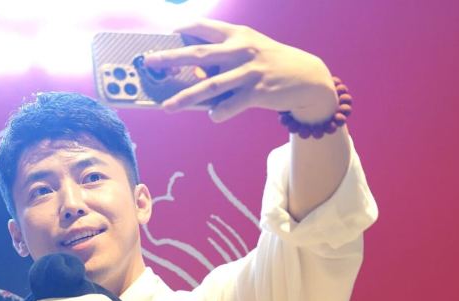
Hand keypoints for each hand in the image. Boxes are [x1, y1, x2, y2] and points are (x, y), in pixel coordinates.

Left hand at [146, 19, 337, 122]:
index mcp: (238, 34)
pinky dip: (218, 113)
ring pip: (210, 85)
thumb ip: (222, 54)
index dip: (185, 29)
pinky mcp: (258, 92)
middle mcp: (242, 49)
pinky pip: (230, 106)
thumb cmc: (270, 63)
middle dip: (171, 58)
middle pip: (199, 54)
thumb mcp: (249, 49)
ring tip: (167, 106)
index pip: (205, 27)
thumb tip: (192, 68)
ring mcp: (250, 71)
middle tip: (150, 62)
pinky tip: (213, 115)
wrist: (308, 77)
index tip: (166, 33)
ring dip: (185, 97)